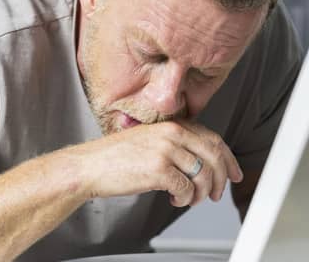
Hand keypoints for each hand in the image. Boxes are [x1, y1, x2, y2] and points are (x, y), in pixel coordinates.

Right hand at [68, 120, 242, 206]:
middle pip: (214, 157)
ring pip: (203, 176)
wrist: (90, 165)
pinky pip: (186, 190)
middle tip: (217, 194)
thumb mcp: (149, 140)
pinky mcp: (158, 170)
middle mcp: (172, 134)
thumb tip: (199, 162)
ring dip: (201, 194)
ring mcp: (165, 151)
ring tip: (189, 200)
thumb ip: (175, 144)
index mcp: (171, 125)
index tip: (234, 173)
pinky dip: (184, 200)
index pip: (213, 139)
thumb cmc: (116, 155)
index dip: (229, 159)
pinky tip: (174, 199)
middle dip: (221, 179)